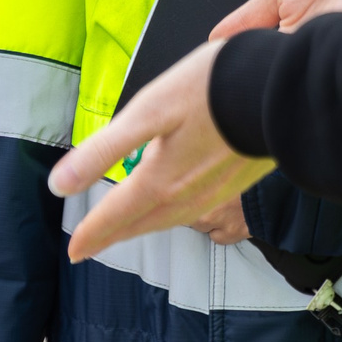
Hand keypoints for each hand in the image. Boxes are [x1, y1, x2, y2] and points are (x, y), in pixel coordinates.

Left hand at [50, 41, 273, 262]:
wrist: (281, 90)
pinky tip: (173, 209)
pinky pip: (192, 212)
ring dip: (141, 228)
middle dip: (112, 236)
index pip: (115, 216)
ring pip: (167, 221)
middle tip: (92, 247)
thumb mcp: (147, 111)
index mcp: (160, 181)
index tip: (74, 251)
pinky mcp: (235, 185)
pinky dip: (171, 217)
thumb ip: (104, 150)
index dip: (91, 234)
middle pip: (140, 225)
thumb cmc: (214, 90)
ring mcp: (213, 195)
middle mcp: (186, 197)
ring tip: (125, 231)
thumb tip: (61, 184)